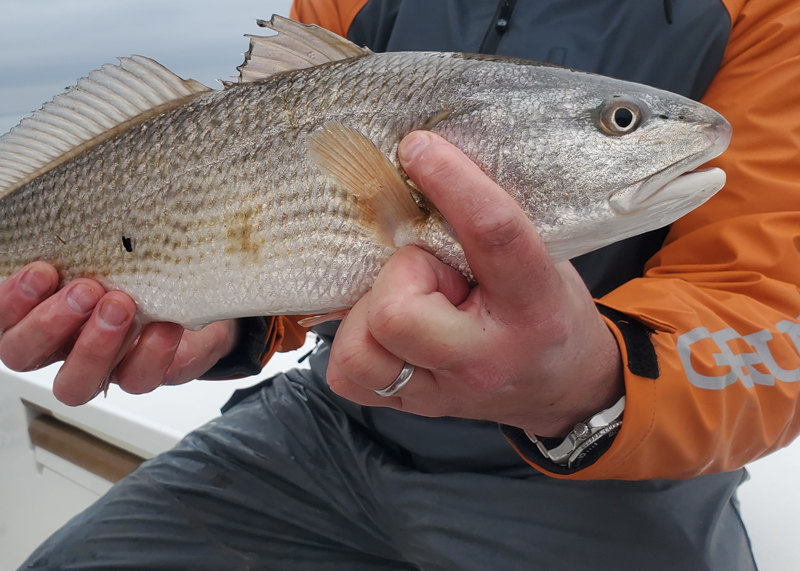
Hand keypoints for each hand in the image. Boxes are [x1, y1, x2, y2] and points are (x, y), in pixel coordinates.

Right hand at [0, 262, 238, 405]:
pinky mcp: (142, 376)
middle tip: (86, 289)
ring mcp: (100, 368)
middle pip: (23, 355)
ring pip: (73, 385)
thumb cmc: (141, 266)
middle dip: (50, 323)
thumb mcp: (113, 249)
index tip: (43, 269)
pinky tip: (165, 325)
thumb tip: (87, 213)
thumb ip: (91, 244)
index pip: (4, 317)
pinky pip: (137, 380)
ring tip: (121, 306)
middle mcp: (62, 345)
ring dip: (93, 346)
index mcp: (40, 310)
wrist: (195, 292)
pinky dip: (152, 352)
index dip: (13, 300)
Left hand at [327, 131, 623, 436]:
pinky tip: (388, 327)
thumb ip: (492, 224)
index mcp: (533, 308)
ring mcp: (442, 391)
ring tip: (412, 300)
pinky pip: (347, 374)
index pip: (492, 234)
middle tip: (428, 268)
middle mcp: (484, 359)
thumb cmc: (550, 312)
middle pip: (397, 310)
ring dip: (372, 309)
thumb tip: (426, 163)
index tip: (419, 147)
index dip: (452, 182)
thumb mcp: (544, 260)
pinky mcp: (413, 407)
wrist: (564, 388)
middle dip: (400, 273)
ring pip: (360, 347)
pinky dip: (356, 341)